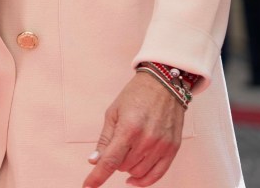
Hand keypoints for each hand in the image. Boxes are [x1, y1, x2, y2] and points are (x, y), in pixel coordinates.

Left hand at [82, 71, 184, 187]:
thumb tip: (94, 161)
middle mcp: (146, 139)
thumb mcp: (114, 111)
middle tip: (119, 143)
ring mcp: (161, 145)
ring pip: (138, 172)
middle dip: (116, 159)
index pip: (110, 161)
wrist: (164, 82)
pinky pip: (157, 175)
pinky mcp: (173, 148)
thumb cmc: (137, 94)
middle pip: (123, 167)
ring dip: (129, 167)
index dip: (97, 176)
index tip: (87, 186)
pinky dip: (144, 181)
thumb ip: (105, 139)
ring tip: (130, 150)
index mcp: (129, 128)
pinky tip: (134, 179)